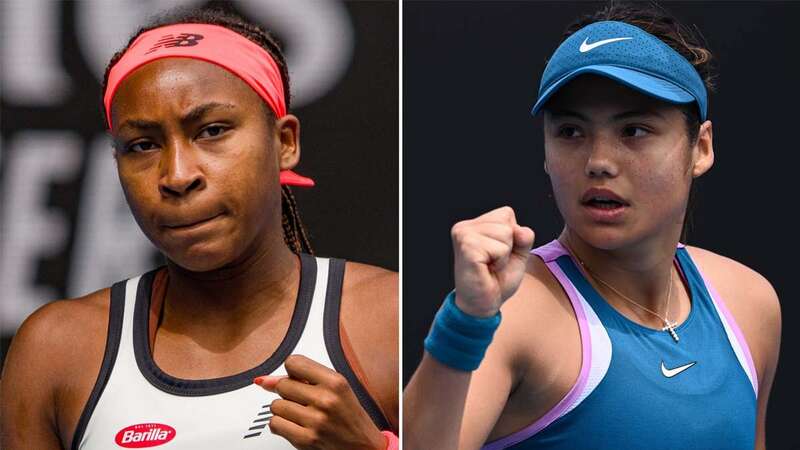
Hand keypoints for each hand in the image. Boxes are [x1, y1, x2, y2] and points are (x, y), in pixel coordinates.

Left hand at [254, 355, 386, 449]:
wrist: (363, 446)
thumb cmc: (349, 416)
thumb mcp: (335, 389)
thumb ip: (303, 380)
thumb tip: (265, 380)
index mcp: (335, 382)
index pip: (294, 363)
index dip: (292, 371)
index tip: (297, 377)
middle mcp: (326, 400)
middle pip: (282, 385)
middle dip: (287, 391)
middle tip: (301, 399)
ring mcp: (315, 420)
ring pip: (275, 405)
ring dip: (283, 409)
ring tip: (300, 413)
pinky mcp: (306, 439)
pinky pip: (275, 424)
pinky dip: (280, 424)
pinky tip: (294, 424)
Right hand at [450, 206, 534, 316]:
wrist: (482, 305)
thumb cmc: (497, 279)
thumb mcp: (517, 254)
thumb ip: (523, 237)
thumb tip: (520, 230)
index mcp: (473, 224)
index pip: (506, 213)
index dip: (511, 237)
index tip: (497, 255)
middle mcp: (464, 227)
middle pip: (507, 222)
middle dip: (508, 246)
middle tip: (493, 263)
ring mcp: (463, 235)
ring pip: (505, 233)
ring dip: (504, 255)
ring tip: (490, 266)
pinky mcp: (467, 248)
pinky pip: (500, 248)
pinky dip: (500, 262)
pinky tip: (486, 270)